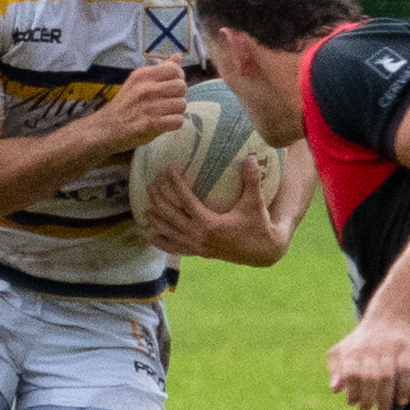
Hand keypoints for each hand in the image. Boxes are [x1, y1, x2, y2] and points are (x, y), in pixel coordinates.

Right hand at [95, 56, 187, 153]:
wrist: (106, 128)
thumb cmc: (125, 104)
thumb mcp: (137, 82)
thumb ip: (159, 70)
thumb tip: (178, 56)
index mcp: (143, 75)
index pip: (174, 69)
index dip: (178, 78)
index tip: (171, 86)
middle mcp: (146, 88)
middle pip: (181, 87)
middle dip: (179, 95)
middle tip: (169, 102)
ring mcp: (149, 106)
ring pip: (181, 104)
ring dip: (177, 111)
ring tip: (166, 113)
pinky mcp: (152, 123)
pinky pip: (178, 121)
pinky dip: (174, 123)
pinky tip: (165, 123)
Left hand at [144, 157, 286, 264]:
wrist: (263, 252)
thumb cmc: (259, 225)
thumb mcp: (255, 202)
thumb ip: (251, 180)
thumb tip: (250, 156)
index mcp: (210, 224)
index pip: (186, 201)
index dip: (175, 184)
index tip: (167, 169)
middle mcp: (200, 237)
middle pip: (171, 216)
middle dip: (159, 200)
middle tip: (150, 185)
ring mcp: (198, 247)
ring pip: (170, 233)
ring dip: (157, 220)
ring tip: (145, 207)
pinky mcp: (200, 253)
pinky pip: (177, 248)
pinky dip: (163, 243)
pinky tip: (152, 236)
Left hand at [327, 312, 409, 409]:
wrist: (390, 316)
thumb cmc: (362, 340)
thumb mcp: (344, 350)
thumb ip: (337, 369)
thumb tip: (335, 389)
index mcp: (353, 350)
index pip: (352, 374)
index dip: (353, 391)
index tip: (354, 404)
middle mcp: (371, 348)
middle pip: (370, 378)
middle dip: (369, 399)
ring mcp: (390, 348)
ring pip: (387, 377)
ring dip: (385, 399)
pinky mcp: (407, 348)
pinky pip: (406, 370)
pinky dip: (405, 387)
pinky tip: (402, 400)